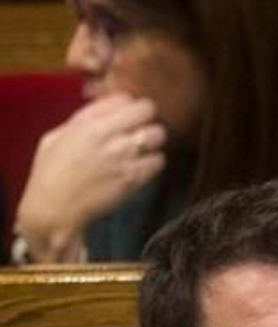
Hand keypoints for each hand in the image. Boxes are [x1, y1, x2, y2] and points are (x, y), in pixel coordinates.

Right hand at [13, 94, 167, 262]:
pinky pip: (159, 161)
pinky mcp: (133, 177)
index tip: (126, 116)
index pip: (124, 98)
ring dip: (153, 141)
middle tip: (140, 130)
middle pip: (148, 111)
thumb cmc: (50, 172)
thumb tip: (104, 112)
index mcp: (86, 121)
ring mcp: (123, 156)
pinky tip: (142, 167)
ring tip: (143, 150)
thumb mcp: (57, 136)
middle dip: (147, 119)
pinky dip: (154, 163)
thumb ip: (82, 121)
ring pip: (158, 135)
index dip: (129, 106)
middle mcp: (107, 134)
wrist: (54, 207)